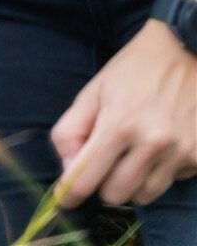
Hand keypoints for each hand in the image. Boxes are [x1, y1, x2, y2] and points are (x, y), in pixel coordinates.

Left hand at [52, 19, 196, 208]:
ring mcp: (178, 153)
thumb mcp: (94, 90)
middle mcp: (150, 143)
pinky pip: (169, 183)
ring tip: (132, 154)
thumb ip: (72, 129)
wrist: (184, 50)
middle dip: (103, 184)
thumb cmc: (133, 69)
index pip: (86, 179)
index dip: (71, 193)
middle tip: (105, 163)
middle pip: (115, 195)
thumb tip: (68, 169)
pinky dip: (158, 173)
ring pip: (143, 197)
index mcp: (118, 123)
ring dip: (131, 183)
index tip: (66, 199)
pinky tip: (158, 147)